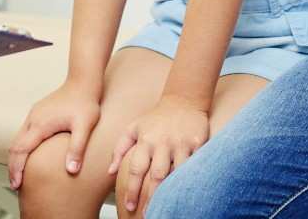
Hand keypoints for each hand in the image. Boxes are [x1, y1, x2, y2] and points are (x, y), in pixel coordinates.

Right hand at [7, 80, 102, 189]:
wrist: (83, 81)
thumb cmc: (86, 103)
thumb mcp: (85, 126)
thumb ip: (77, 148)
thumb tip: (71, 171)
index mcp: (41, 124)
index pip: (21, 151)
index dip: (17, 169)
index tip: (17, 185)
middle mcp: (33, 119)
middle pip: (15, 146)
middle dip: (13, 166)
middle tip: (15, 185)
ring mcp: (34, 114)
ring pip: (18, 139)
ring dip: (16, 157)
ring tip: (19, 174)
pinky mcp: (38, 112)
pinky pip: (24, 133)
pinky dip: (22, 147)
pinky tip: (29, 155)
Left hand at [109, 96, 208, 213]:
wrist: (183, 100)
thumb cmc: (156, 118)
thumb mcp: (133, 128)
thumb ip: (119, 150)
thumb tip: (109, 172)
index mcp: (145, 140)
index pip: (137, 169)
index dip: (133, 189)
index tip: (129, 206)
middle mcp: (163, 143)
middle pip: (157, 175)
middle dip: (151, 196)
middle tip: (148, 214)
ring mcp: (181, 144)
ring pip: (177, 172)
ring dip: (172, 190)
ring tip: (167, 206)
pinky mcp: (198, 144)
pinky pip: (194, 165)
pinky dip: (190, 178)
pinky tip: (187, 192)